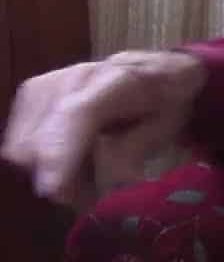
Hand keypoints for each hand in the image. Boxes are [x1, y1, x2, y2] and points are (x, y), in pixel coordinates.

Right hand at [2, 50, 206, 209]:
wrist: (160, 71)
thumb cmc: (165, 103)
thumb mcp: (166, 128)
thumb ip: (134, 151)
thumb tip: (110, 178)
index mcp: (120, 81)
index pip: (78, 115)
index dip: (61, 153)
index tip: (54, 190)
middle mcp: (79, 76)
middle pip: (39, 136)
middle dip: (59, 174)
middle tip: (88, 191)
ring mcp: (52, 80)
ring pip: (22, 142)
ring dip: (46, 168)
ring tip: (82, 170)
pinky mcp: (34, 90)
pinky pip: (17, 138)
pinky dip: (38, 156)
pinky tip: (66, 154)